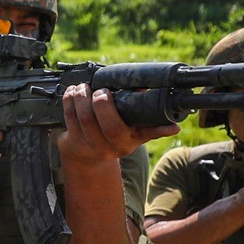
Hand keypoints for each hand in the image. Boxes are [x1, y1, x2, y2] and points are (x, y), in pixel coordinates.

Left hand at [56, 85, 180, 164]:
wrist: (87, 156)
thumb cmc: (113, 136)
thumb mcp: (133, 134)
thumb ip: (150, 125)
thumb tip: (174, 126)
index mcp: (129, 142)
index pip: (143, 134)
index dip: (154, 127)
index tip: (149, 112)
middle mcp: (112, 148)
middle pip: (110, 126)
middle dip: (104, 104)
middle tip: (101, 90)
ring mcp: (92, 147)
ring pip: (86, 120)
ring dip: (83, 98)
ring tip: (83, 87)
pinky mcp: (73, 143)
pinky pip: (70, 119)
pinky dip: (70, 102)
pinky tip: (72, 92)